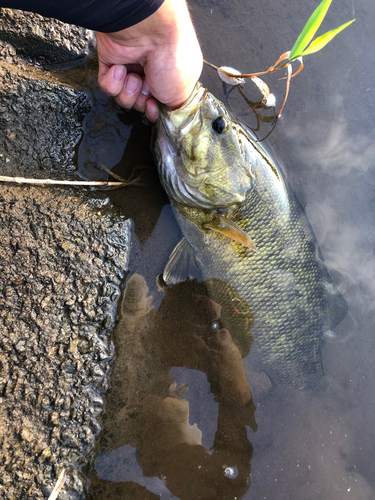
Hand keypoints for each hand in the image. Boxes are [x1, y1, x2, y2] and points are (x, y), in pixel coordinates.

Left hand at [96, 0, 202, 121]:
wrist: (148, 32)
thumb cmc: (172, 58)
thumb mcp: (184, 92)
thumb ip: (177, 109)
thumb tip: (172, 119)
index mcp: (172, 76)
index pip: (160, 104)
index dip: (156, 111)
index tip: (156, 108)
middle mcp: (151, 71)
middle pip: (141, 104)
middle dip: (143, 101)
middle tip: (147, 90)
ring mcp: (131, 67)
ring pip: (124, 98)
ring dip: (129, 92)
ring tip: (134, 77)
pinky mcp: (111, 63)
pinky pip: (108, 87)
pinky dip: (113, 83)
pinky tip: (121, 69)